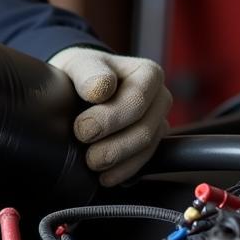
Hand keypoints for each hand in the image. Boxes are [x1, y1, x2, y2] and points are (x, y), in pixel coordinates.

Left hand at [48, 47, 170, 186]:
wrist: (79, 86)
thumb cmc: (83, 72)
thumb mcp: (81, 63)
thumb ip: (89, 72)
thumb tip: (99, 89)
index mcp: (149, 74)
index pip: (137, 100)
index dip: (109, 117)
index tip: (82, 128)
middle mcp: (160, 99)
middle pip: (144, 129)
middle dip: (113, 144)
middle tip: (85, 149)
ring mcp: (157, 123)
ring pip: (146, 148)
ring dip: (117, 160)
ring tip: (91, 163)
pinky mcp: (150, 144)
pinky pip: (144, 162)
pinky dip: (123, 172)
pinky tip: (104, 177)